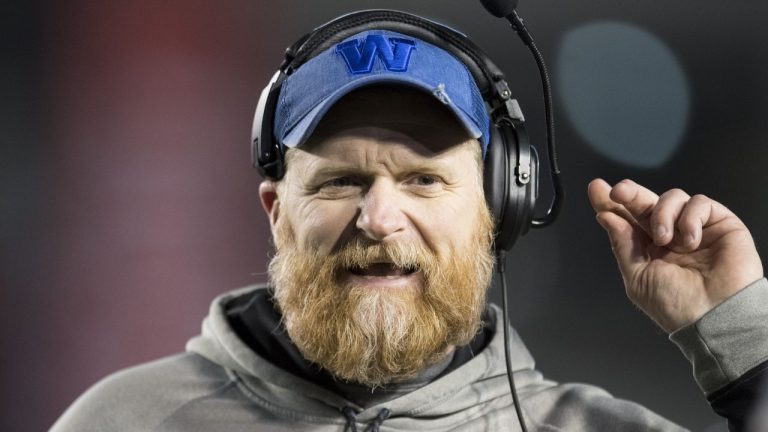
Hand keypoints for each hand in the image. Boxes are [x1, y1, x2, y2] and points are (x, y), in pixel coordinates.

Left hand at [587, 178, 762, 332]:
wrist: (715, 317)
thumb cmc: (678, 306)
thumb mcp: (638, 276)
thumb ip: (622, 244)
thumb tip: (605, 216)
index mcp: (648, 250)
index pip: (627, 220)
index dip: (611, 203)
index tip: (596, 188)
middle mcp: (670, 236)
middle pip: (645, 202)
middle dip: (629, 193)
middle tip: (618, 192)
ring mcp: (694, 228)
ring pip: (672, 197)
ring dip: (662, 214)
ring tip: (664, 239)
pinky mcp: (720, 223)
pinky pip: (699, 203)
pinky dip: (690, 217)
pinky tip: (690, 240)